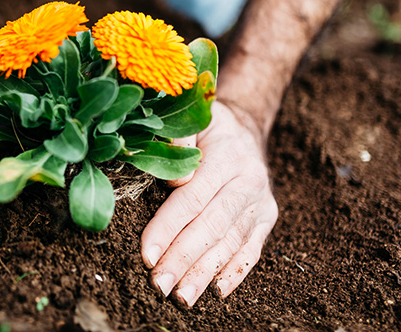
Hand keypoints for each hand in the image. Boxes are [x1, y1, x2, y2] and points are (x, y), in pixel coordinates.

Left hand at [141, 101, 278, 306]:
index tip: (147, 255)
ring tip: (182, 298)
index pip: (192, 199)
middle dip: (183, 259)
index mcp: (226, 157)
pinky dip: (236, 272)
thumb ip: (178, 138)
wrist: (244, 126)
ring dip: (205, 273)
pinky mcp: (267, 217)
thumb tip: (173, 179)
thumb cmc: (205, 126)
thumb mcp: (193, 118)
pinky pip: (253, 249)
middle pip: (212, 227)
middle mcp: (248, 181)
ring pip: (231, 243)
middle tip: (159, 285)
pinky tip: (216, 292)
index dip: (168, 229)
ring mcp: (260, 202)